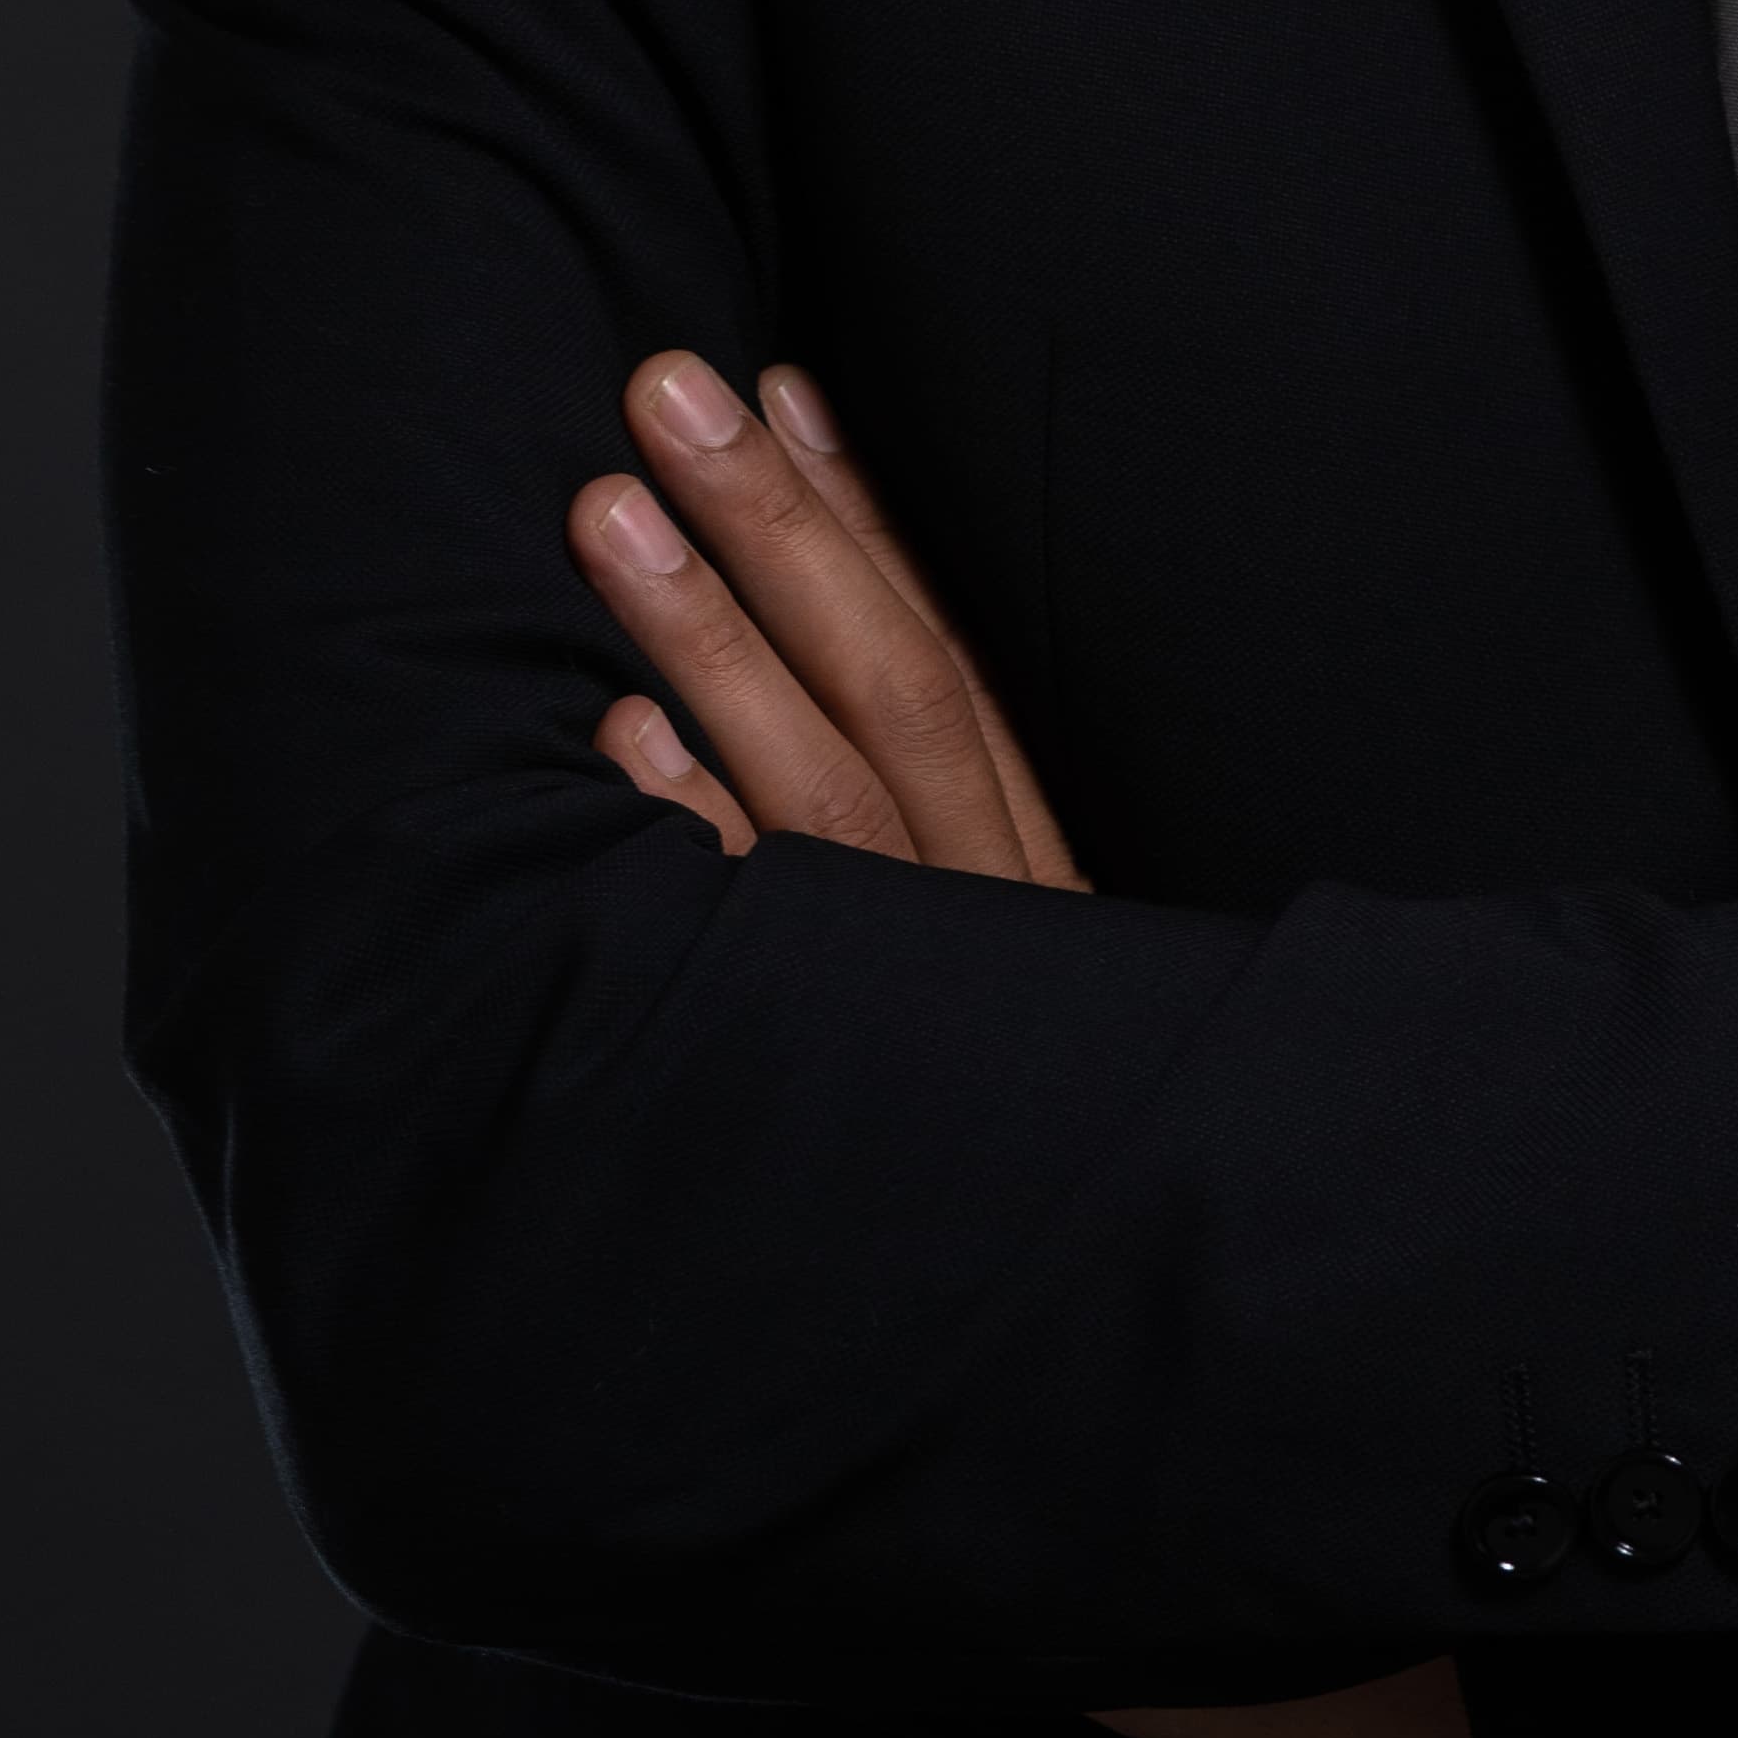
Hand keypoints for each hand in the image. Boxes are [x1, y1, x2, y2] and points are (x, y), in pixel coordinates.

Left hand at [570, 371, 1469, 1737]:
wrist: (1133, 1356)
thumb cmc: (1063, 1136)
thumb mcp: (1032, 967)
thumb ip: (954, 833)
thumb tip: (840, 650)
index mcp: (1027, 869)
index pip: (939, 655)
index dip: (860, 518)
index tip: (782, 382)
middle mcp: (983, 919)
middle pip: (877, 687)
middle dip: (770, 525)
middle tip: (663, 380)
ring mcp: (927, 1008)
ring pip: (815, 792)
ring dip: (707, 640)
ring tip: (605, 505)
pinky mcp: (860, 1096)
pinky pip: (767, 968)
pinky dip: (697, 853)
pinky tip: (617, 760)